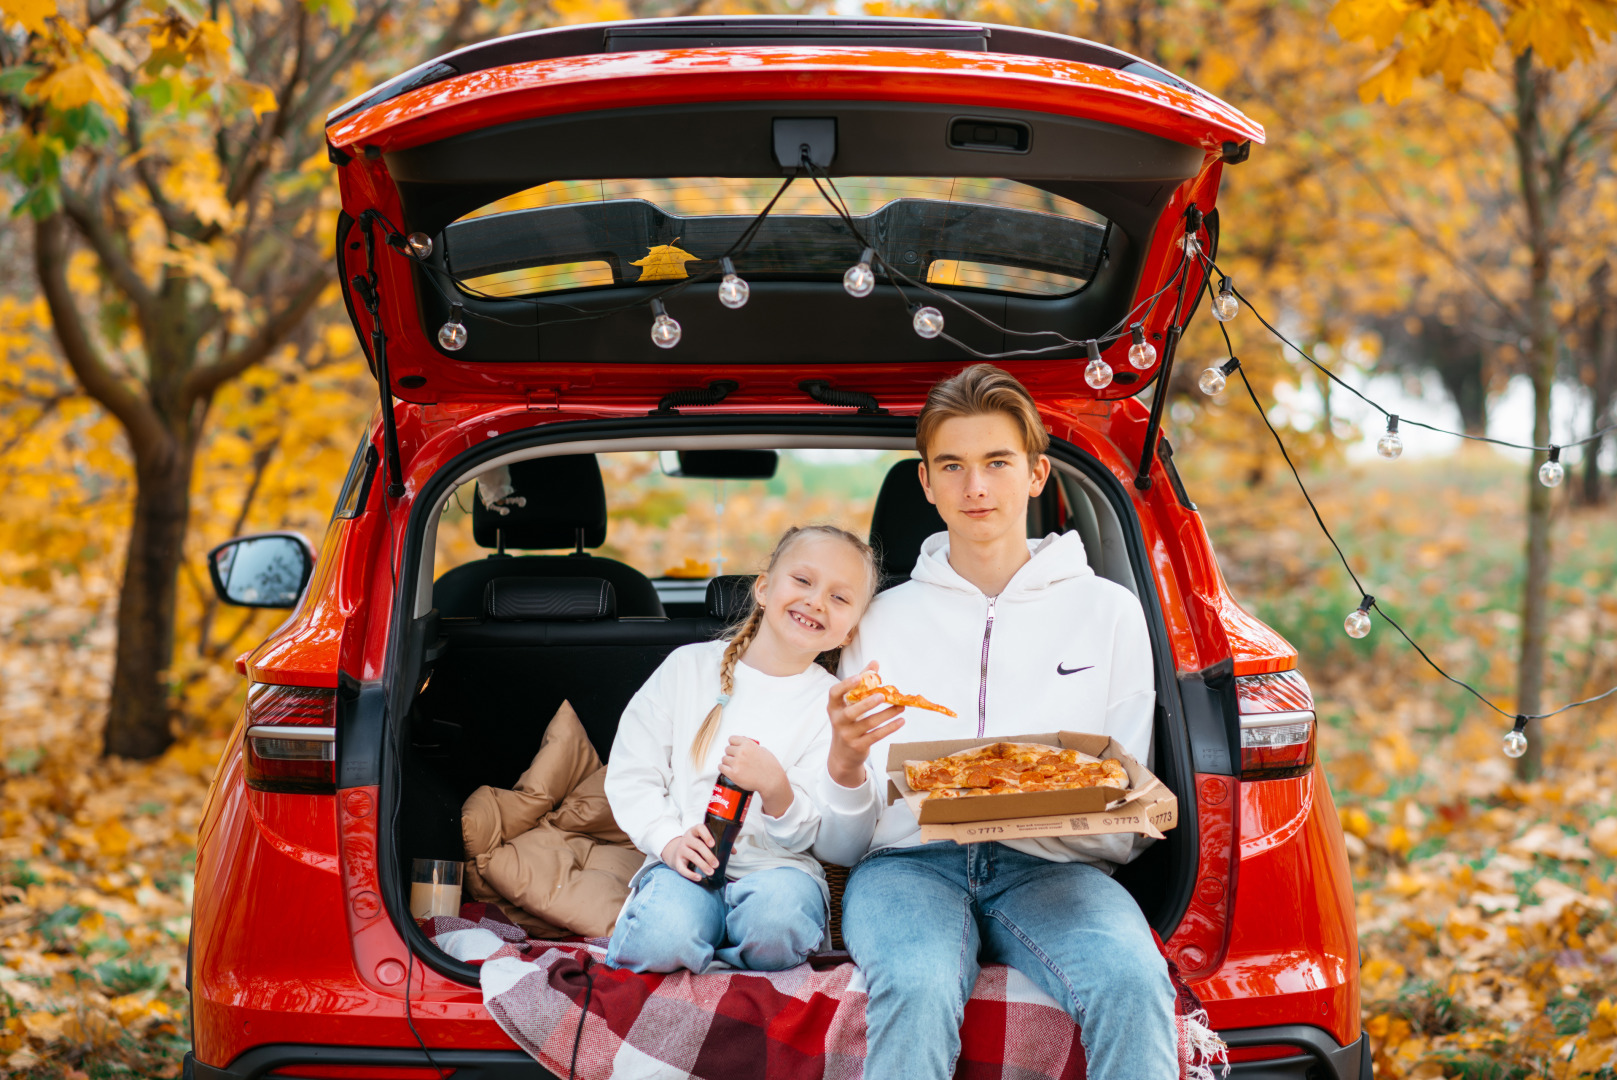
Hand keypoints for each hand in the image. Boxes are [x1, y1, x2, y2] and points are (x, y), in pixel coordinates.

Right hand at [661, 825, 717, 881]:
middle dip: (708, 855)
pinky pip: (683, 868)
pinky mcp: (677, 861)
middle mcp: (686, 839)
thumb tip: (733, 851)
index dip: (706, 836)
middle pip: (698, 845)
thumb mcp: (703, 840)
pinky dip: (690, 874)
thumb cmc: (696, 845)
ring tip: (711, 872)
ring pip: (692, 856)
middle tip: (716, 864)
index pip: (700, 829)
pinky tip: (698, 877)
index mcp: (695, 831)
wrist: (677, 851)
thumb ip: (719, 844)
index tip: (713, 844)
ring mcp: (681, 849)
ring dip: (702, 865)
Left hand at [720, 737, 792, 817]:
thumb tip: (745, 746)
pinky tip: (727, 769)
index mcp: (748, 744)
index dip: (733, 744)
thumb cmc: (770, 768)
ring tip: (733, 765)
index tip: (734, 746)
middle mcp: (741, 752)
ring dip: (727, 762)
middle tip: (735, 758)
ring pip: (724, 759)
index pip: (732, 739)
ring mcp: (736, 763)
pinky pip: (721, 767)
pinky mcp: (733, 774)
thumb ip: (752, 747)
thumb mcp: (763, 750)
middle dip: (731, 753)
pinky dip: (723, 768)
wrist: (771, 781)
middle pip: (727, 749)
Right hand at [827, 661, 905, 789]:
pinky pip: (876, 736)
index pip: (834, 693)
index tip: (859, 677)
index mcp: (834, 707)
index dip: (846, 685)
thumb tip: (875, 662)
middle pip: (851, 712)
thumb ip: (862, 683)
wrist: (843, 754)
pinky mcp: (858, 746)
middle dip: (867, 704)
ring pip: (868, 724)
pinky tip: (901, 721)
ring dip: (887, 715)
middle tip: (882, 696)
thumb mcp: (850, 704)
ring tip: (901, 707)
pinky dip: (890, 728)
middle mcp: (838, 721)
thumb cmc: (848, 721)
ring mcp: (847, 735)